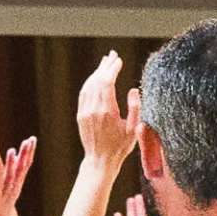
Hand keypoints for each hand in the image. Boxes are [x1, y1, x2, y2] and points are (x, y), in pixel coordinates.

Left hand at [73, 53, 137, 169]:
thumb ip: (135, 108)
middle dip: (105, 66)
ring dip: (97, 72)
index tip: (118, 60)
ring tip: (105, 62)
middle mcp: (93, 110)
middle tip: (112, 54)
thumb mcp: (134, 130)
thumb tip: (134, 89)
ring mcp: (85, 112)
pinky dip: (90, 82)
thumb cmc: (120, 147)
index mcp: (107, 112)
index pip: (107, 82)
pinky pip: (84, 94)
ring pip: (89, 86)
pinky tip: (96, 77)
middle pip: (97, 81)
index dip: (112, 69)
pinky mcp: (81, 115)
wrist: (100, 161)